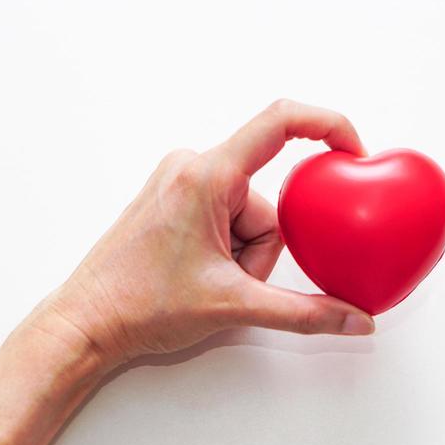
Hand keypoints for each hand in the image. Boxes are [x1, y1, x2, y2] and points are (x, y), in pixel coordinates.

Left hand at [37, 99, 374, 371]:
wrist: (87, 322)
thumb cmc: (140, 306)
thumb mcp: (236, 307)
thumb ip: (305, 314)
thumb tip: (357, 321)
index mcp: (207, 176)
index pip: (281, 122)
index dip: (328, 126)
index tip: (355, 153)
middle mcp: (193, 167)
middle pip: (268, 201)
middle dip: (262, 250)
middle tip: (228, 281)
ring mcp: (182, 182)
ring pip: (249, 215)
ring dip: (244, 256)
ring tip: (207, 282)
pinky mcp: (177, 200)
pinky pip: (228, 217)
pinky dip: (229, 250)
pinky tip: (199, 275)